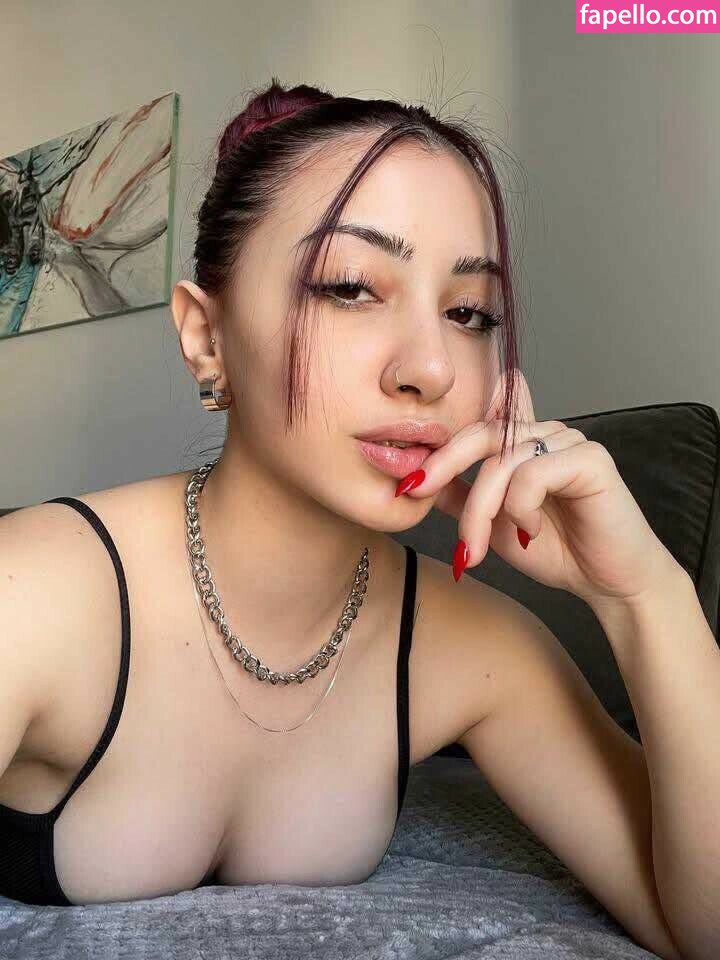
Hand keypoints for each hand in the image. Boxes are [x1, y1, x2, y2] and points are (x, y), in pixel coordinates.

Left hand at [394, 416, 681, 607]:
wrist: (608, 583)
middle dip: (443, 467)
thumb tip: (417, 482)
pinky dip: (521, 509)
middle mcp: (545, 433)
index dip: (439, 445)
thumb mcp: (494, 524)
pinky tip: (534, 532)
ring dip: (481, 510)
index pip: (475, 426)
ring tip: (481, 547)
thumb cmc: (558, 551)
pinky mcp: (590, 458)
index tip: (406, 479)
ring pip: (501, 462)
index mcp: (523, 443)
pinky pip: (532, 474)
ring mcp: (569, 441)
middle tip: (415, 493)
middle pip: (480, 436)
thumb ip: (462, 497)